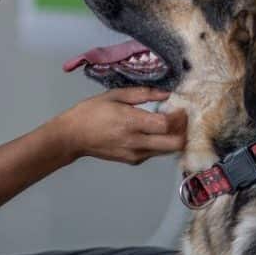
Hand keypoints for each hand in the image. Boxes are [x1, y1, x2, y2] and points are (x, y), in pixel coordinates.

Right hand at [55, 88, 186, 164]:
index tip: (180, 108)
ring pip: (167, 150)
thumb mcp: (114, 95)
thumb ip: (142, 94)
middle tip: (180, 119)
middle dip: (183, 131)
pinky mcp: (133, 161)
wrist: (72, 137)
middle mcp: (136, 142)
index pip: (166, 125)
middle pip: (174, 144)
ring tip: (168, 123)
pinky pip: (155, 152)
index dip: (179, 117)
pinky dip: (160, 142)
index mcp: (131, 122)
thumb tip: (165, 94)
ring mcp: (135, 154)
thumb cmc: (91, 112)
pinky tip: (153, 131)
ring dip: (173, 137)